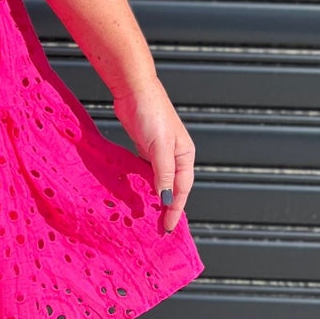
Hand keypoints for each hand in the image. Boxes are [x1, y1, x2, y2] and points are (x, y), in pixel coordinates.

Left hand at [111, 77, 194, 232]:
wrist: (134, 90)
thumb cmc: (150, 113)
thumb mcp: (159, 146)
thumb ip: (163, 173)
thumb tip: (167, 197)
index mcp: (185, 156)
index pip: (182, 190)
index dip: (175, 210)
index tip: (166, 227)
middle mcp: (175, 156)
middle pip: (173, 188)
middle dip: (167, 208)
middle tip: (158, 228)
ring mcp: (159, 153)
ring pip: (159, 182)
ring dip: (155, 198)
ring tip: (148, 216)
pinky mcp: (145, 148)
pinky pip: (146, 173)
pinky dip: (143, 185)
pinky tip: (137, 194)